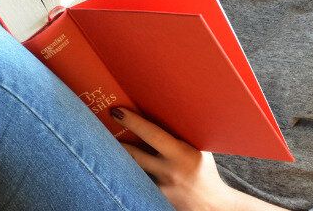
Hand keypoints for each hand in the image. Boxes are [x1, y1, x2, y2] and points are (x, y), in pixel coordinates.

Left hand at [110, 107, 238, 210]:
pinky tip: (120, 170)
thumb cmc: (206, 172)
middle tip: (99, 127)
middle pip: (134, 154)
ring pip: (133, 170)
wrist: (212, 206)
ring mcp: (161, 187)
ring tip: (104, 147)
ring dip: (119, 159)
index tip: (117, 111)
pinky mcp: (156, 199)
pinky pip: (138, 183)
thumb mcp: (200, 149)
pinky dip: (130, 176)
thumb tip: (165, 110)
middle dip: (116, 141)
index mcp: (182, 153)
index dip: (133, 122)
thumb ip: (183, 135)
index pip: (152, 134)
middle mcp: (169, 171)